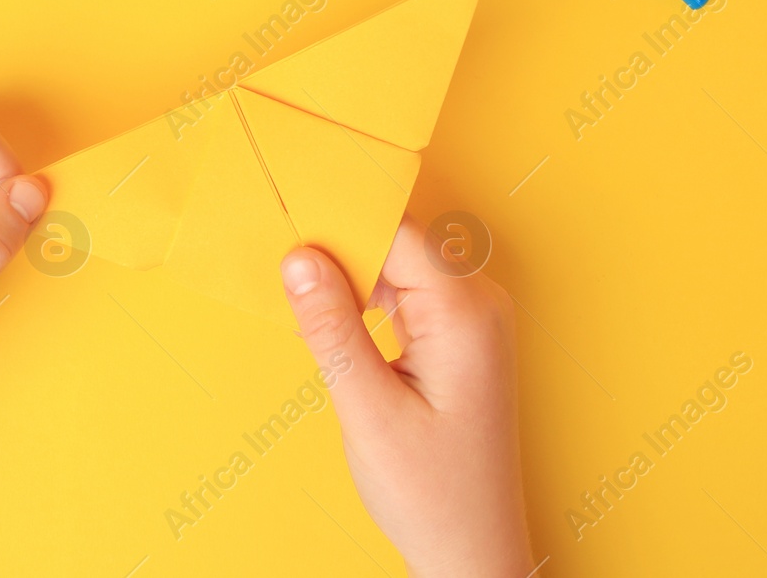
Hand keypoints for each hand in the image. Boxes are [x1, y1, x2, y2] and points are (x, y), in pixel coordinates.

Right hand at [280, 219, 530, 577]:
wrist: (473, 551)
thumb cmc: (433, 494)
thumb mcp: (368, 411)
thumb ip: (332, 329)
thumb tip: (300, 260)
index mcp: (466, 316)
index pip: (400, 234)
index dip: (344, 223)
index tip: (291, 221)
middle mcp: (480, 307)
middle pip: (402, 244)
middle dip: (344, 246)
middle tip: (287, 261)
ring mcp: (475, 323)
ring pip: (403, 267)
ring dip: (354, 274)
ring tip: (303, 291)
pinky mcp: (461, 339)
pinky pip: (411, 294)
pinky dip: (370, 298)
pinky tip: (335, 317)